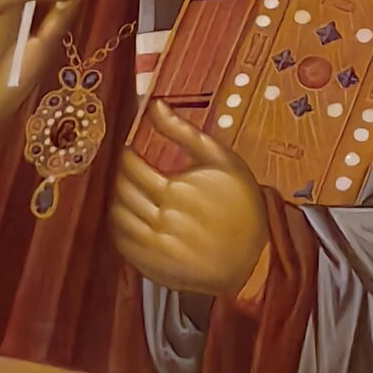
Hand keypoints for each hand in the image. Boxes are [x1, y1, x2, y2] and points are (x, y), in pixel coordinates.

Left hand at [109, 102, 268, 297]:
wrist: (255, 256)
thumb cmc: (242, 204)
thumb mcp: (221, 159)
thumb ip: (183, 131)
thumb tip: (154, 105)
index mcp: (176, 191)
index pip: (131, 168)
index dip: (126, 156)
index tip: (130, 152)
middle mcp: (162, 221)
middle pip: (122, 192)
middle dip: (121, 176)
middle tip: (129, 170)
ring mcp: (157, 247)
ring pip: (117, 218)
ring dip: (118, 201)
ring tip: (131, 192)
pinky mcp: (155, 267)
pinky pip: (122, 244)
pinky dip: (119, 228)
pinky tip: (132, 217)